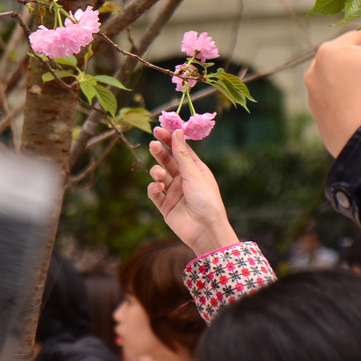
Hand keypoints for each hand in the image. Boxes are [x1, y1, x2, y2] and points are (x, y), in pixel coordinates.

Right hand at [147, 127, 237, 255]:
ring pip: (160, 176)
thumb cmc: (206, 200)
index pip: (181, 150)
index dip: (170, 139)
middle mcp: (184, 179)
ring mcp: (174, 193)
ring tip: (159, 174)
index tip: (159, 130)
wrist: (206, 230)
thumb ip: (182, 155)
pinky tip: (158, 187)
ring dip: (157, 172)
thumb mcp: (194, 174)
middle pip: (168, 161)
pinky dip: (154, 188)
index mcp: (196, 170)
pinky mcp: (166, 206)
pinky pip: (155, 193)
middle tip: (153, 144)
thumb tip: (177, 132)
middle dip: (160, 152)